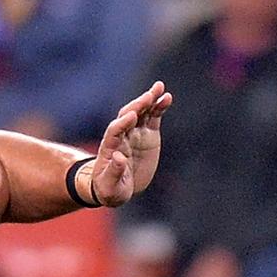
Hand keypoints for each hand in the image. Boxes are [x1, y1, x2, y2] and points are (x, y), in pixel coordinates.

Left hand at [91, 81, 171, 206]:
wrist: (118, 187)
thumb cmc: (109, 189)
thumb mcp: (109, 186)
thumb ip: (114, 172)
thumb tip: (118, 157)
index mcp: (110, 148)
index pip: (114, 131)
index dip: (122, 123)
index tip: (131, 116)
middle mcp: (122, 136)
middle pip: (127, 116)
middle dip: (137, 106)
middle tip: (148, 96)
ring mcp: (135, 133)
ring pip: (141, 113)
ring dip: (149, 100)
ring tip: (159, 88)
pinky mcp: (147, 134)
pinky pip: (153, 117)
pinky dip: (159, 107)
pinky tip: (167, 97)